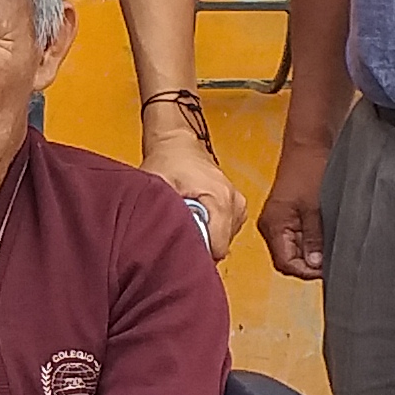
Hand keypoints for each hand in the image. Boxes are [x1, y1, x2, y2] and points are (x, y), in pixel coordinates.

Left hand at [140, 119, 245, 256]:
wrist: (177, 141)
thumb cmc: (167, 161)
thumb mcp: (157, 187)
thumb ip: (162, 215)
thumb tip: (160, 242)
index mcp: (220, 200)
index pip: (216, 248)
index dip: (195, 253)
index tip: (178, 248)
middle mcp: (234, 204)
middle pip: (219, 247)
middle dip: (198, 246)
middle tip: (176, 233)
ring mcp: (237, 206)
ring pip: (222, 241)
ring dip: (204, 237)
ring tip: (184, 222)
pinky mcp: (236, 207)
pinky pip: (224, 231)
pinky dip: (209, 230)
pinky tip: (194, 219)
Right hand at [257, 136, 330, 280]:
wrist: (310, 141)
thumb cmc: (308, 166)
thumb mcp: (315, 207)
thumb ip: (313, 238)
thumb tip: (314, 264)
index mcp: (272, 225)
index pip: (285, 263)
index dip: (306, 270)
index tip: (327, 269)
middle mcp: (273, 225)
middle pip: (289, 258)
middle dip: (310, 262)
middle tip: (333, 260)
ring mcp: (282, 219)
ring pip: (296, 248)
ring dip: (313, 250)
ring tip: (332, 246)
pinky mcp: (292, 213)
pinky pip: (301, 236)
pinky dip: (315, 239)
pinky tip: (328, 235)